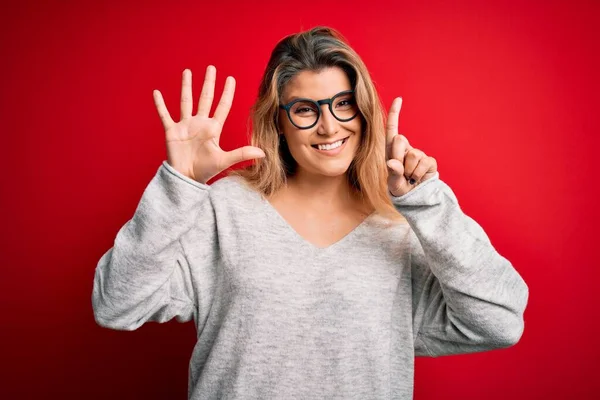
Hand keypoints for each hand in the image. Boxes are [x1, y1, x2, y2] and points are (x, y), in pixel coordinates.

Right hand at [153, 66, 264, 183]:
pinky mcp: (172, 131)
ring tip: (187, 71)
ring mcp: (185, 126)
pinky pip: (165, 115)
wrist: (187, 178)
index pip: (222, 106)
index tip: (230, 79)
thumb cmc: (206, 170)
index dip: (227, 93)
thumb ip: (242, 154)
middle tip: (211, 68)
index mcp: (213, 128)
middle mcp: (200, 123)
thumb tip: (263, 153)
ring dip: (186, 86)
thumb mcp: (224, 160)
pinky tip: (156, 93)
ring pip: (186, 101)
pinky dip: (160, 104)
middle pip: (205, 98)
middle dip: (209, 83)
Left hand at [385, 97, 437, 196]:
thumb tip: (392, 163)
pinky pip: (423, 163)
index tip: (399, 99)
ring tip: (409, 177)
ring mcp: (418, 154)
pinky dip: (418, 174)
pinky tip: (417, 178)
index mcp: (392, 150)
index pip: (392, 129)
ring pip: (413, 155)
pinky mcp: (429, 161)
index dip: (394, 113)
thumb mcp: (392, 182)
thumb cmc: (399, 187)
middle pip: (400, 140)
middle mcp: (405, 149)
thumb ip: (393, 172)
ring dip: (409, 170)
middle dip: (398, 157)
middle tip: (400, 172)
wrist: (414, 198)